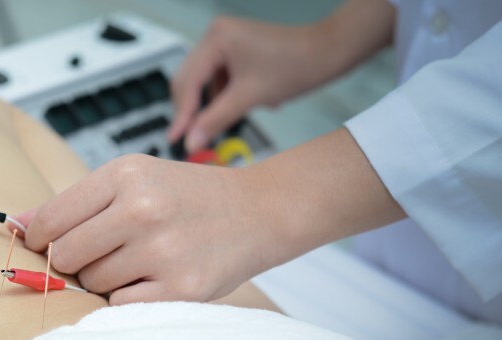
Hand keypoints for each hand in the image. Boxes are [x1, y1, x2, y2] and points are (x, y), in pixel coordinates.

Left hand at [13, 130, 404, 305]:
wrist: (258, 211)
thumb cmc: (187, 197)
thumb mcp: (133, 179)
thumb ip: (74, 203)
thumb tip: (17, 225)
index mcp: (124, 175)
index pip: (50, 219)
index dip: (39, 239)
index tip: (44, 245)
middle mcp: (142, 209)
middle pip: (65, 256)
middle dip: (74, 261)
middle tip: (103, 252)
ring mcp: (163, 250)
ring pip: (93, 283)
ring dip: (104, 280)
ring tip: (136, 261)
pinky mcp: (181, 287)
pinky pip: (121, 305)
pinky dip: (127, 298)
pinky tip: (150, 279)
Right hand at [168, 16, 325, 152]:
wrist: (327, 53)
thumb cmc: (294, 66)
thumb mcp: (249, 97)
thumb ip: (215, 120)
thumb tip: (191, 142)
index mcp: (216, 39)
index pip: (188, 82)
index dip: (181, 114)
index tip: (175, 139)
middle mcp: (216, 34)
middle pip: (189, 79)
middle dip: (192, 110)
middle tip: (190, 138)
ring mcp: (224, 40)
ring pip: (203, 81)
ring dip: (210, 104)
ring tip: (225, 120)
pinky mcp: (234, 49)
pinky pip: (217, 77)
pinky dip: (224, 95)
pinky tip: (242, 104)